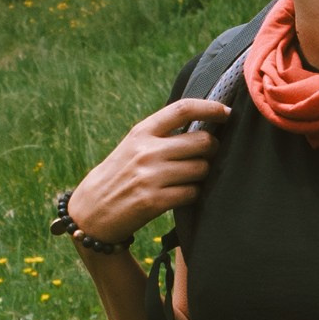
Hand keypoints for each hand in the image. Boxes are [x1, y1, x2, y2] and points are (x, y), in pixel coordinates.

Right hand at [67, 97, 230, 246]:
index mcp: (142, 132)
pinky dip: (193, 194)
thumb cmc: (120, 175)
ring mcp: (150, 176)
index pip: (183, 109)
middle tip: (207, 155)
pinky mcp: (154, 201)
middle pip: (202, 141)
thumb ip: (162, 134)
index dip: (210, 108)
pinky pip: (192, 192)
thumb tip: (204, 124)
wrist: (92, 211)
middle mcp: (146, 151)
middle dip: (212, 149)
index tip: (226, 113)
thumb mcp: (133, 146)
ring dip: (202, 174)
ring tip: (189, 178)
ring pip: (201, 168)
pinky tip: (182, 194)